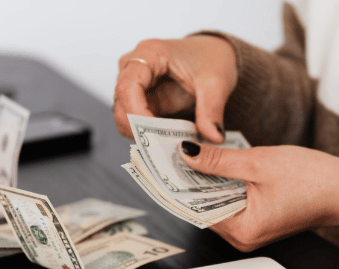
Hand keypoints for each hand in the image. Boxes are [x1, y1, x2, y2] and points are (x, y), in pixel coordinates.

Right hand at [113, 35, 237, 143]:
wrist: (216, 54)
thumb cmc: (212, 58)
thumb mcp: (217, 83)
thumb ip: (212, 110)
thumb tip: (213, 136)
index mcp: (150, 53)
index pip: (128, 87)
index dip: (136, 113)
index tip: (153, 134)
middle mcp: (134, 66)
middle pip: (121, 104)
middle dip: (139, 129)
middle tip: (164, 147)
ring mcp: (134, 82)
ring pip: (124, 116)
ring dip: (143, 133)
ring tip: (170, 143)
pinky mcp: (140, 98)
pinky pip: (135, 121)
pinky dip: (149, 133)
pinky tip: (168, 139)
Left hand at [178, 141, 338, 251]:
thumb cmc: (314, 179)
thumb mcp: (259, 162)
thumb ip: (218, 160)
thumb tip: (186, 154)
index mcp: (242, 229)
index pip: (194, 208)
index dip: (176, 184)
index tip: (159, 164)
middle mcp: (243, 237)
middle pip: (202, 206)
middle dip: (188, 179)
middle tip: (171, 152)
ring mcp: (251, 230)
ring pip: (215, 202)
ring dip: (205, 180)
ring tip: (191, 153)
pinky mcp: (258, 219)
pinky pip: (230, 201)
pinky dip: (222, 183)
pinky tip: (216, 163)